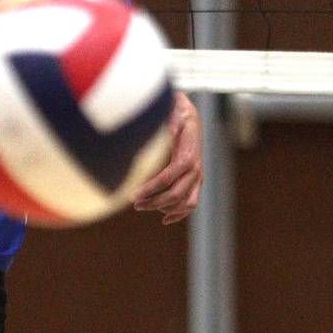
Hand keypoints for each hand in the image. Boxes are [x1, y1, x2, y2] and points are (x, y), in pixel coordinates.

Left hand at [134, 90, 202, 223]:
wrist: (192, 118)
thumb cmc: (179, 115)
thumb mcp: (175, 114)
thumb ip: (172, 121)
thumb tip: (169, 129)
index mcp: (189, 156)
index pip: (168, 177)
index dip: (151, 188)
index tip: (134, 194)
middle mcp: (196, 169)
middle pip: (175, 194)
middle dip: (154, 201)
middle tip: (134, 204)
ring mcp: (198, 177)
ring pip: (185, 202)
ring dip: (164, 208)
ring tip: (143, 207)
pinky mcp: (196, 181)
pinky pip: (191, 202)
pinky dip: (180, 213)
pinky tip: (165, 219)